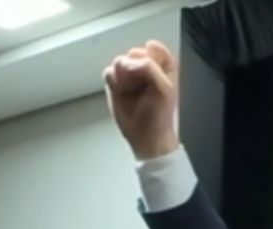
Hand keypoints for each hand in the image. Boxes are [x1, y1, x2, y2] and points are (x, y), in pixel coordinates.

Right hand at [103, 40, 179, 160]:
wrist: (144, 134)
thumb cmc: (159, 114)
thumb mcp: (164, 88)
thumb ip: (150, 68)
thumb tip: (129, 61)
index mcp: (163, 69)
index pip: (156, 49)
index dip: (151, 53)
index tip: (149, 63)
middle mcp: (146, 70)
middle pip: (134, 52)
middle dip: (133, 64)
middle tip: (137, 80)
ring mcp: (129, 76)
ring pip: (119, 61)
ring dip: (122, 73)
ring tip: (128, 88)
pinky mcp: (116, 84)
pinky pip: (108, 72)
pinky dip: (113, 80)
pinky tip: (120, 91)